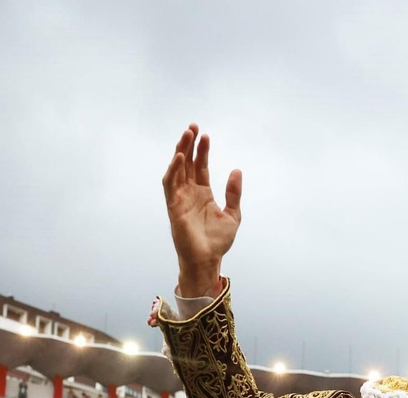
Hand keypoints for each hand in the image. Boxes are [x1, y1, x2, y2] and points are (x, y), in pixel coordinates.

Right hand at [163, 124, 241, 296]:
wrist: (208, 260)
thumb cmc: (218, 241)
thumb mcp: (233, 214)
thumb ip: (234, 193)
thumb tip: (236, 170)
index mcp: (203, 194)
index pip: (201, 166)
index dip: (202, 151)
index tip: (205, 135)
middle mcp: (190, 193)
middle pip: (187, 163)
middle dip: (189, 144)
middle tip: (193, 127)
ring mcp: (180, 198)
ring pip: (177, 169)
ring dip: (180, 151)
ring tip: (186, 135)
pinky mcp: (173, 206)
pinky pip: (170, 184)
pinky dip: (174, 170)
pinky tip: (180, 157)